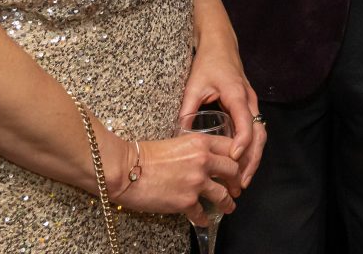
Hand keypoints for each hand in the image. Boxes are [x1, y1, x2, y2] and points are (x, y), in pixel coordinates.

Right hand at [120, 132, 244, 224]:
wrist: (126, 170)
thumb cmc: (143, 155)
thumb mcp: (176, 141)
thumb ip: (193, 150)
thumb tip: (202, 159)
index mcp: (200, 142)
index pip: (230, 147)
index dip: (236, 158)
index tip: (236, 166)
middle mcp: (203, 161)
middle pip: (232, 170)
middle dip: (236, 180)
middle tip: (236, 187)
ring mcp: (196, 182)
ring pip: (223, 194)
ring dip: (228, 202)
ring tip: (229, 206)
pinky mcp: (186, 201)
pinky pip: (202, 213)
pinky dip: (204, 219)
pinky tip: (204, 221)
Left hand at [179, 38, 265, 187]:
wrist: (220, 44)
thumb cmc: (208, 62)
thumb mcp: (194, 85)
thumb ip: (187, 110)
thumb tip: (179, 137)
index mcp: (237, 94)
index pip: (246, 123)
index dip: (242, 143)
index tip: (234, 159)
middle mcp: (249, 101)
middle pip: (260, 135)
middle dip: (253, 160)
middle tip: (242, 183)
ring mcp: (251, 104)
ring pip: (260, 135)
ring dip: (254, 157)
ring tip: (243, 180)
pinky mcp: (248, 106)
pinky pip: (255, 130)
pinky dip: (251, 148)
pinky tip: (240, 163)